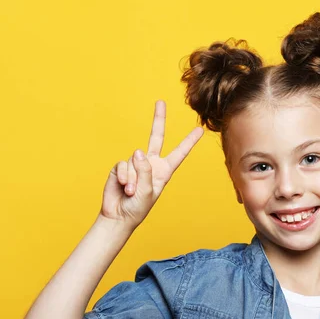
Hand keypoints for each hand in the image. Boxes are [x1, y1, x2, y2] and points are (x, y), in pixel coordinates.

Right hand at [99, 100, 203, 229]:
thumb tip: (138, 150)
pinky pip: (123, 165)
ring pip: (135, 159)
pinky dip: (123, 176)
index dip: (189, 142)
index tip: (200, 130)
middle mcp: (150, 164)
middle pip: (156, 137)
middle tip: (160, 102)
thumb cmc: (138, 208)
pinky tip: (123, 187)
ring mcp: (135, 164)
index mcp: (164, 171)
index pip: (179, 153)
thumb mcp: (148, 191)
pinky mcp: (120, 167)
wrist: (118, 216)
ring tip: (131, 192)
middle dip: (158, 119)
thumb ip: (145, 170)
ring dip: (133, 178)